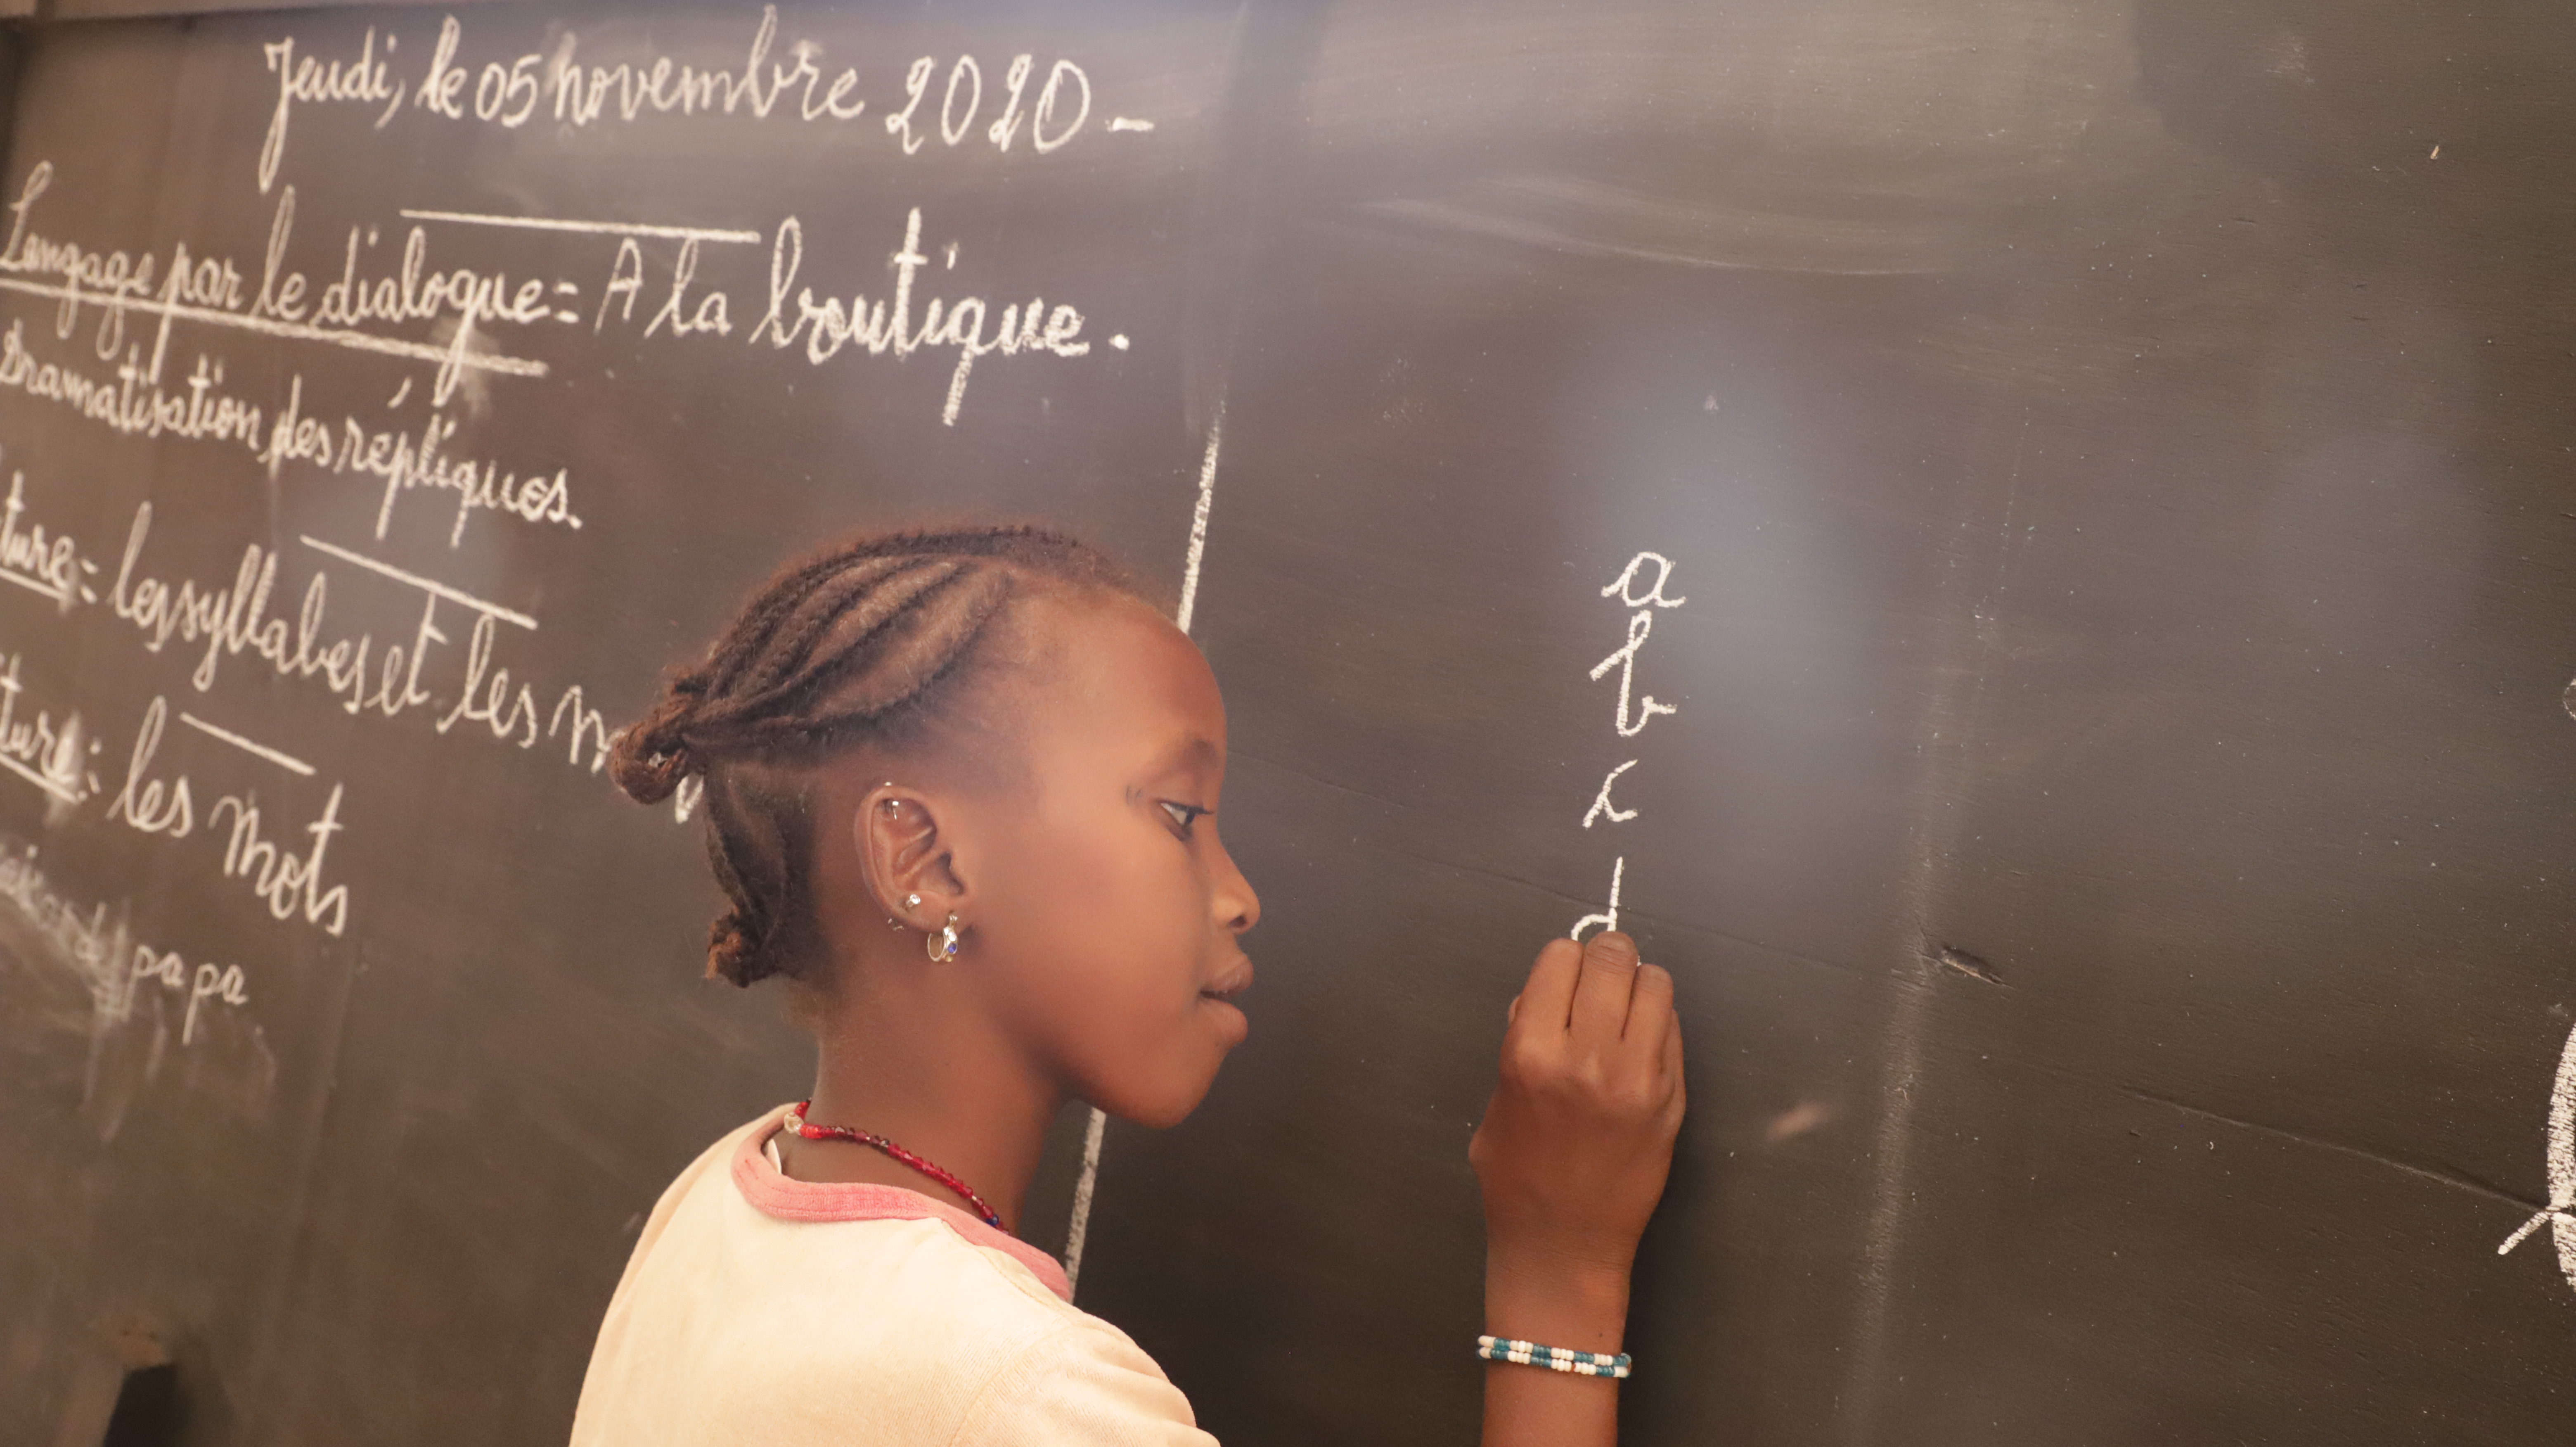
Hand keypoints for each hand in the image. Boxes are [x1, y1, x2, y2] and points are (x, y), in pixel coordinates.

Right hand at [1470, 930, 1684, 1296]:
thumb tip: (1548, 994)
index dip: (1562, 961)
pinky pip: (1673, 1029)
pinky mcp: (1672, 1098)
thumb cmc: (1516, 1175)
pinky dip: (1658, 1023)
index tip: (1563, 980)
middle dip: (1605, 959)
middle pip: (1613, 958)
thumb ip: (1524, 1039)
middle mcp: (1588, 1058)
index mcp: (1531, 1053)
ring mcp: (1638, 1078)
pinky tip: (1641, 1045)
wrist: (1562, 1244)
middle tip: (1600, 980)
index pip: (1560, 957)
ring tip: (1624, 1011)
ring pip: (1656, 983)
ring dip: (1638, 987)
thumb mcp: (1500, 1097)